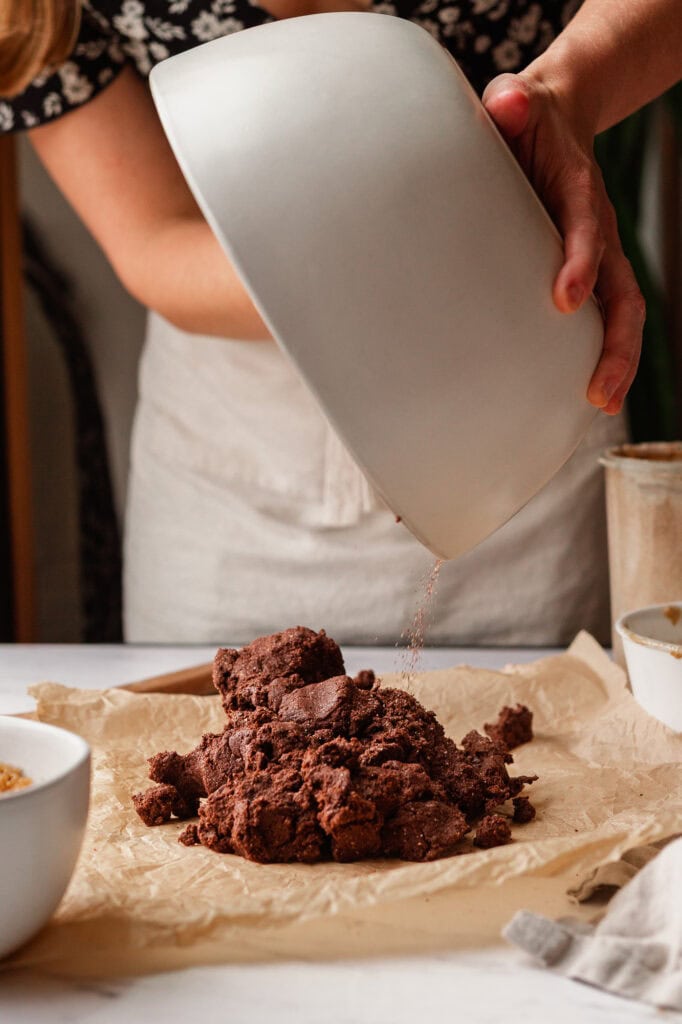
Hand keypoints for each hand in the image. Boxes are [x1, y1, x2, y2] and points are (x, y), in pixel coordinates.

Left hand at [482, 72, 644, 415]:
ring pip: (621, 314)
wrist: (554, 118)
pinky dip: (599, 356)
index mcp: (578, 191)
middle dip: (615, 342)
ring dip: (616, 361)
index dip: (579, 260)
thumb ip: (512, 104)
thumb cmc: (524, 120)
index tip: (564, 298)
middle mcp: (597, 230)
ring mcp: (597, 256)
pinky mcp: (586, 273)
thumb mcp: (515, 102)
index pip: (584, 227)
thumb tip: (508, 105)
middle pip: (622, 292)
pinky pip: (602, 319)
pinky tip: (582, 396)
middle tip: (598, 390)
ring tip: (601, 405)